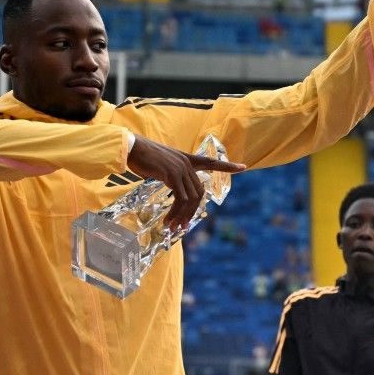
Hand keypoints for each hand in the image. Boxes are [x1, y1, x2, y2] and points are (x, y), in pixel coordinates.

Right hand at [126, 136, 246, 232]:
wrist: (130, 147)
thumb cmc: (141, 157)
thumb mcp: (161, 166)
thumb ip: (171, 176)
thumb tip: (174, 191)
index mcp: (186, 159)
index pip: (211, 162)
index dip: (227, 166)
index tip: (243, 167)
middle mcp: (186, 163)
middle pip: (199, 192)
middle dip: (192, 212)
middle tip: (182, 226)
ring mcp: (181, 168)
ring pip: (190, 198)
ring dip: (182, 215)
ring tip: (173, 227)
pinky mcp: (172, 174)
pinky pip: (180, 198)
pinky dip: (175, 212)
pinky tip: (168, 220)